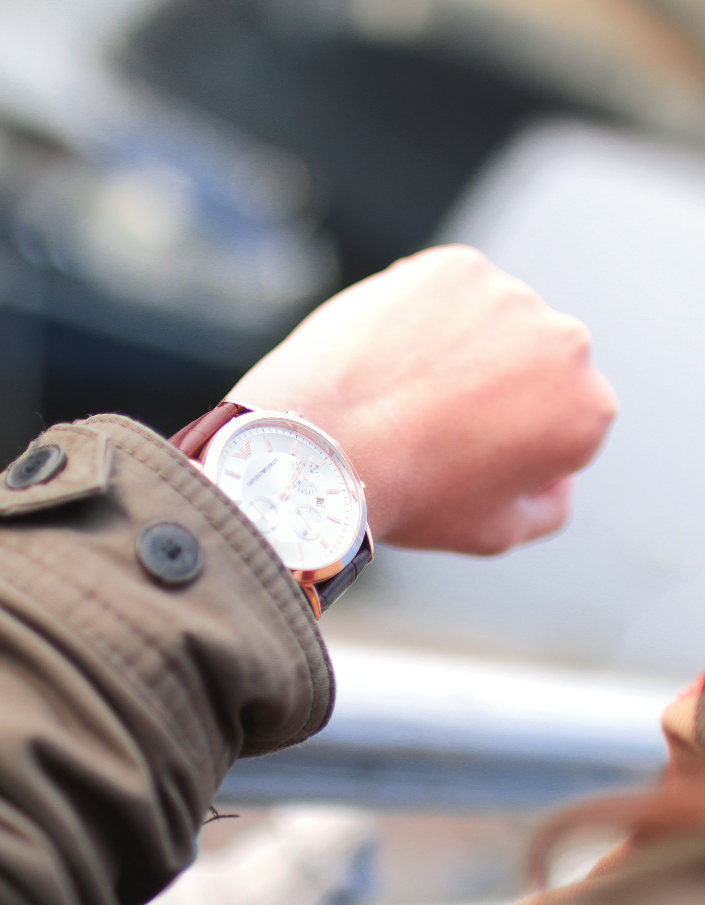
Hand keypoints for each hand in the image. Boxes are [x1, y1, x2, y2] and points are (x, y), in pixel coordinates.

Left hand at [230, 245, 616, 554]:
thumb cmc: (410, 495)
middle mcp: (567, 343)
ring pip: (493, 321)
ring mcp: (510, 296)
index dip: (517, 437)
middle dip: (499, 385)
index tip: (469, 449)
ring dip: (463, 344)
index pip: (565, 416)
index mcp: (588, 410)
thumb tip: (560, 476)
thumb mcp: (497, 532)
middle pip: (536, 362)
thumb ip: (551, 506)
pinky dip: (424, 314)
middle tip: (435, 416)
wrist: (327, 444)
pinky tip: (390, 352)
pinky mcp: (457, 267)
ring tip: (405, 386)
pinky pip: (448, 292)